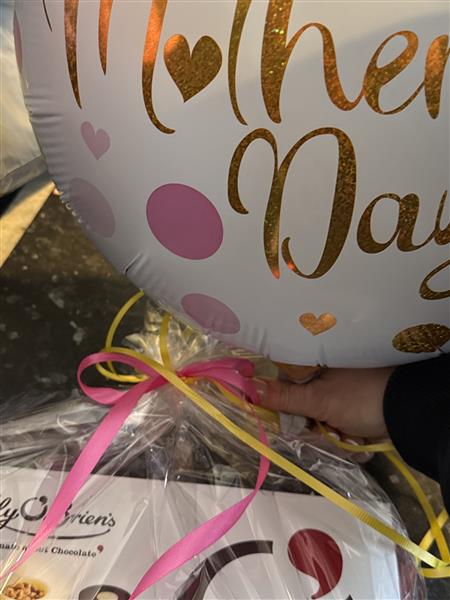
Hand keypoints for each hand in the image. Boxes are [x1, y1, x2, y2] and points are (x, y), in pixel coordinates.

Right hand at [256, 368, 394, 438]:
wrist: (408, 412)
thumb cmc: (362, 398)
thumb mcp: (319, 400)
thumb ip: (283, 397)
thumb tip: (248, 388)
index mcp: (312, 366)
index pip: (280, 382)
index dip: (276, 403)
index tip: (280, 419)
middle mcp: (322, 378)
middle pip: (296, 407)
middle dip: (308, 426)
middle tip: (323, 430)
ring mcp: (336, 395)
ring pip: (314, 421)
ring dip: (326, 435)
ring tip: (344, 435)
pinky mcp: (348, 412)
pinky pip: (331, 428)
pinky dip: (340, 437)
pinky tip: (353, 439)